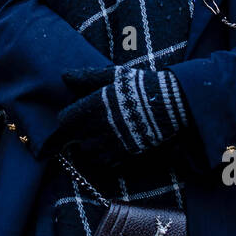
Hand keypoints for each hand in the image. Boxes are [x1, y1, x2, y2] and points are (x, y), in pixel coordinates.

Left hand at [33, 65, 191, 166]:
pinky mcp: (126, 152)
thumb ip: (87, 77)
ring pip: (88, 150)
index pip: (66, 119)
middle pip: (75, 136)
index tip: (74, 114)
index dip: (68, 116)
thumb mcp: (113, 75)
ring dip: (89, 144)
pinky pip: (104, 161)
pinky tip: (108, 145)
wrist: (170, 103)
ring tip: (96, 136)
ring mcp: (113, 141)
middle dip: (78, 130)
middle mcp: (101, 125)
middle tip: (85, 125)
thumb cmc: (139, 85)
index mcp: (95, 104)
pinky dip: (103, 156)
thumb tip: (64, 75)